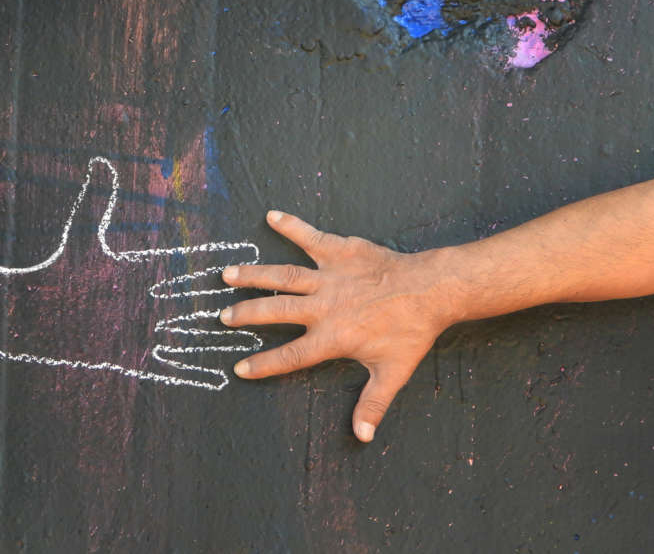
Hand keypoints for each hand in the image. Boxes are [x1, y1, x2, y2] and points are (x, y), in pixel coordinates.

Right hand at [220, 210, 456, 442]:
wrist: (430, 290)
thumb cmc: (411, 332)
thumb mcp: (392, 373)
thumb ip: (373, 404)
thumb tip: (363, 437)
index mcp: (333, 337)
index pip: (291, 355)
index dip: (264, 364)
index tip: (240, 368)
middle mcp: (324, 306)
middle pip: (277, 312)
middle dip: (247, 314)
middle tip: (223, 317)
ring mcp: (330, 276)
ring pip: (284, 276)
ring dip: (254, 275)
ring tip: (228, 274)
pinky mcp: (340, 251)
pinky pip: (311, 237)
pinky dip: (292, 226)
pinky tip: (272, 216)